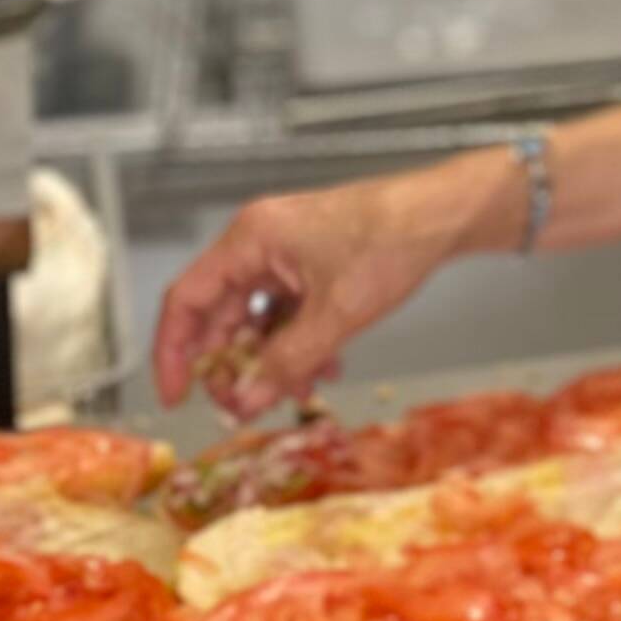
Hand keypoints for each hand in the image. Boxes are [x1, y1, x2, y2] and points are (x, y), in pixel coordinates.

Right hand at [148, 152, 504, 414]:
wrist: (445, 215)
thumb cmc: (392, 242)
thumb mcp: (336, 314)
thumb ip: (286, 362)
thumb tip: (245, 402)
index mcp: (251, 239)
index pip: (186, 300)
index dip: (174, 352)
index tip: (175, 396)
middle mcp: (261, 242)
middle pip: (221, 313)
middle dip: (232, 365)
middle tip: (243, 405)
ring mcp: (287, 253)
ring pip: (258, 318)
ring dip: (271, 359)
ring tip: (296, 392)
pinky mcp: (313, 264)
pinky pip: (287, 312)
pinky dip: (297, 343)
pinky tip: (323, 368)